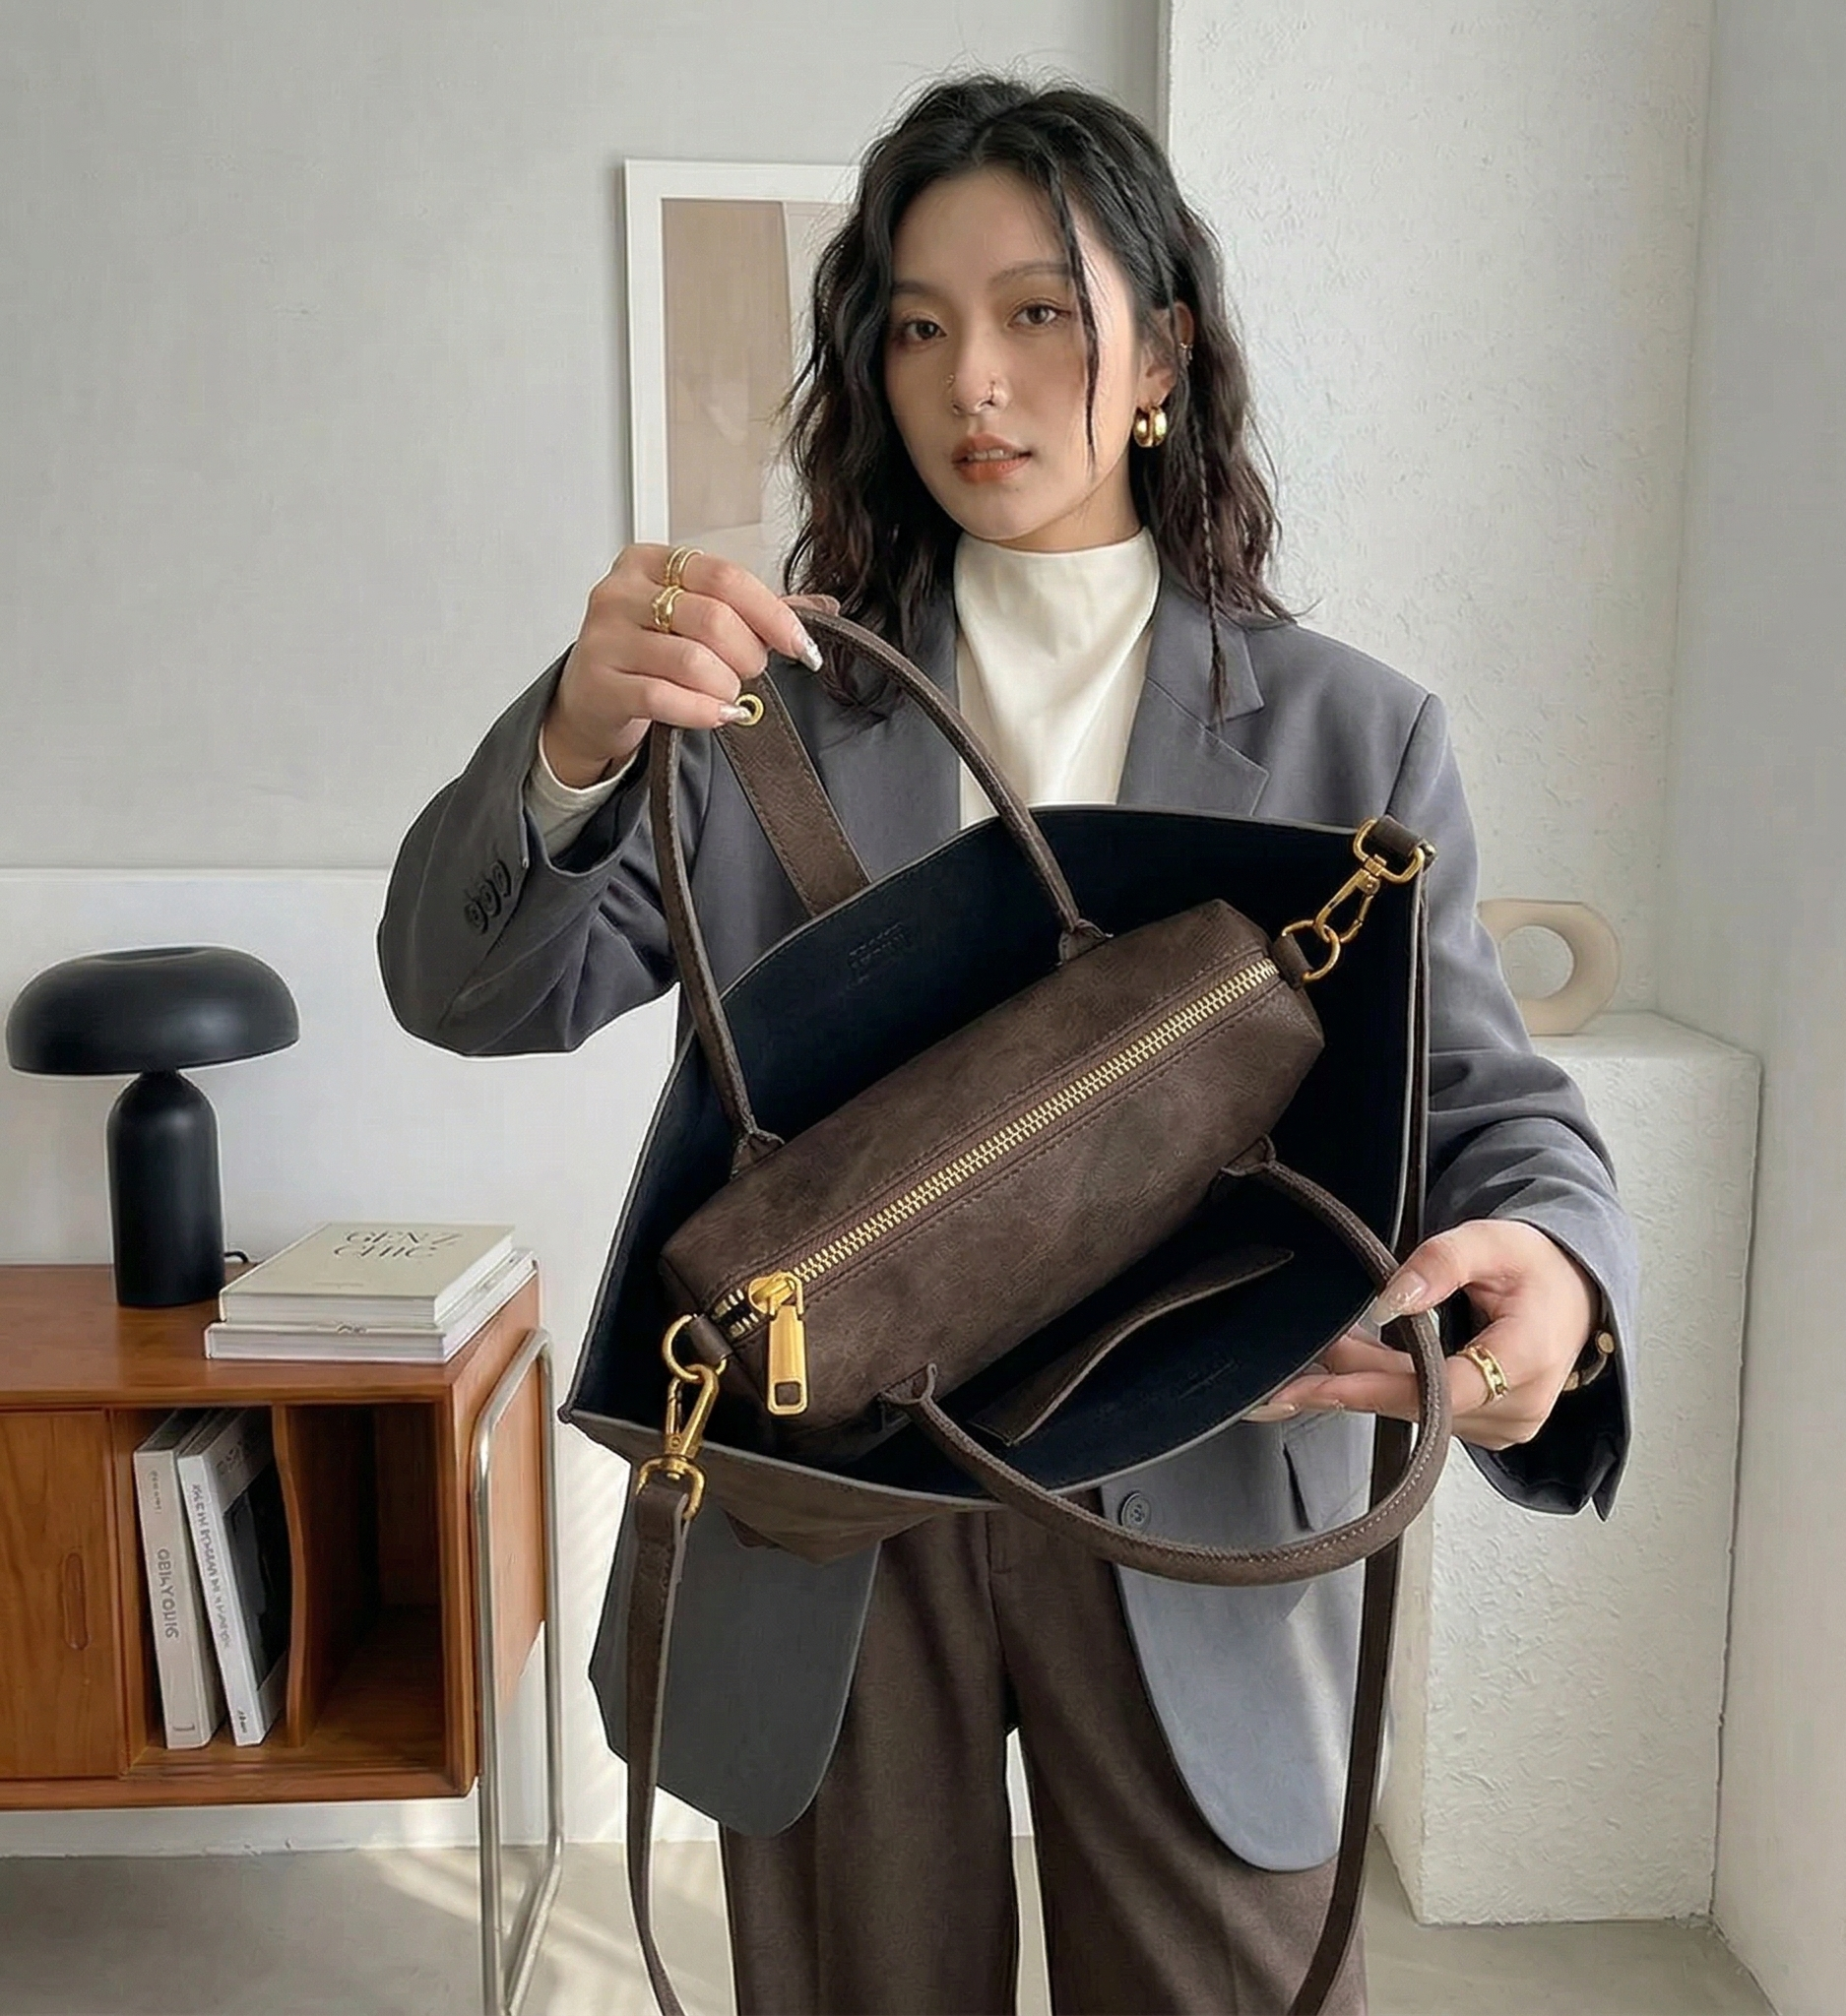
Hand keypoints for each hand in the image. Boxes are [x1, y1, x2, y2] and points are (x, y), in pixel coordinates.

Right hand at [539, 546, 831, 785]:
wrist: (589, 701)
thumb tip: (824, 606)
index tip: (801, 646)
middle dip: (749, 654)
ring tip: (726, 693)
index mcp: (650, 561)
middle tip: (751, 672)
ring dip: (725, 686)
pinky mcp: (600, 683)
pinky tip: (716, 714)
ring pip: (692, 661)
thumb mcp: (695, 621)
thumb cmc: (648, 654)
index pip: (726, 577)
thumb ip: (755, 610)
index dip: (773, 615)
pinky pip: (665, 697)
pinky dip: (703, 711)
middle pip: (713, 618)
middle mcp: (621, 591)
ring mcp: (604, 637)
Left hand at [1243, 1219, 1599, 1450]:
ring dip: (1365, 1381)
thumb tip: (1388, 1301)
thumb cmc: (1535, 1266)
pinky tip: (1353, 1364)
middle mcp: (1519, 1407)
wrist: (1573, 1294)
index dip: (1379, 1386)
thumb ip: (1440, 1263)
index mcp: (1529, 1359)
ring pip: (1415, 1409)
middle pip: (1419, 1403)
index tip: (1326, 1383)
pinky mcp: (1487, 1426)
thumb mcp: (1491, 1242)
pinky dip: (1387, 1387)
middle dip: (1352, 1383)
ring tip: (1320, 1352)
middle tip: (1290, 1375)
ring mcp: (1504, 1425)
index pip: (1446, 1387)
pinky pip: (1425, 1410)